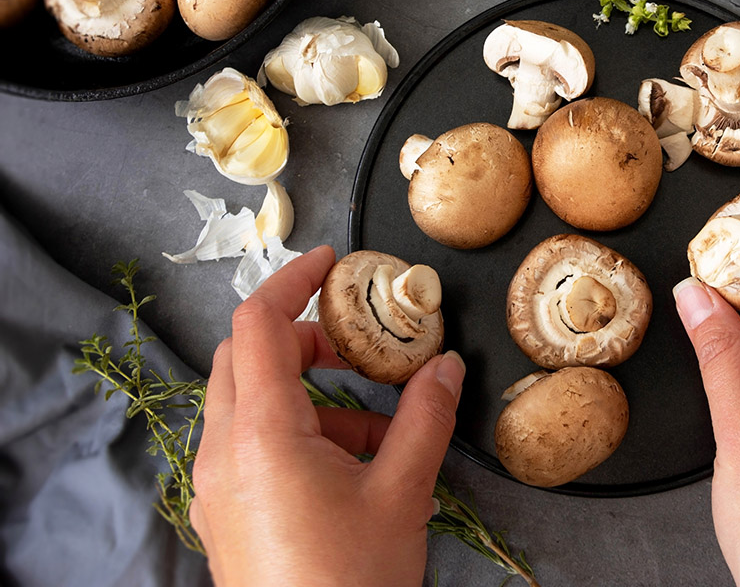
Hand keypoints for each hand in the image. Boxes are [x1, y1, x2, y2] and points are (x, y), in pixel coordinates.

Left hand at [190, 246, 464, 586]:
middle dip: (303, 337)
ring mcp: (216, 487)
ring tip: (376, 426)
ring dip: (307, 392)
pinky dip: (294, 431)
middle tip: (357, 342)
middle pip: (245, 358)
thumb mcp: (401, 493)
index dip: (293, 281)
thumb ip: (425, 417)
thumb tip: (446, 367)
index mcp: (260, 435)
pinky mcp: (225, 514)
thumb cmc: (348, 583)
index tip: (332, 262)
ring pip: (248, 403)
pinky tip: (349, 466)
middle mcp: (222, 453)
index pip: (257, 325)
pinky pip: (249, 445)